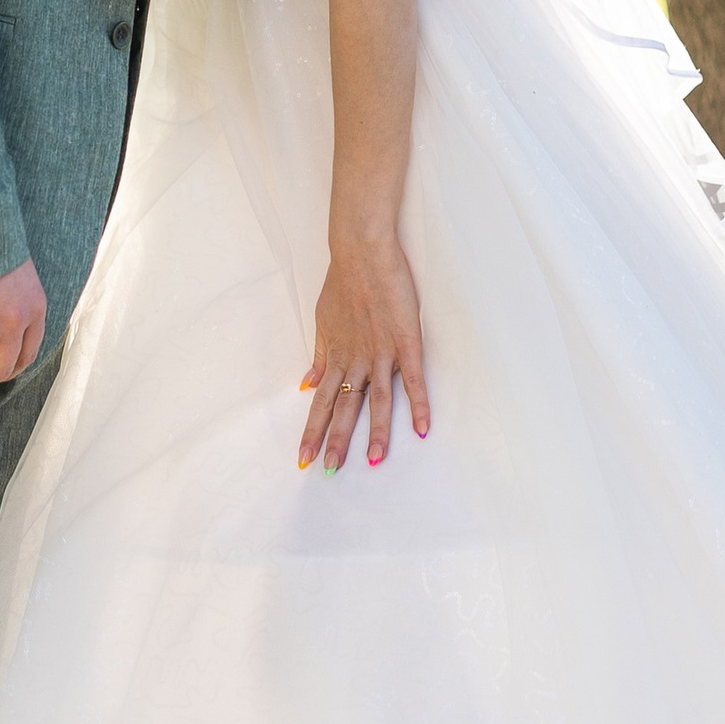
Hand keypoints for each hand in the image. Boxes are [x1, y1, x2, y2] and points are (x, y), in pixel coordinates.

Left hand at [300, 235, 428, 469]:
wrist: (363, 252)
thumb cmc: (343, 283)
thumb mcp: (323, 321)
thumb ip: (320, 355)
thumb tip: (306, 385)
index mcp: (337, 356)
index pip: (323, 402)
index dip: (314, 431)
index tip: (303, 458)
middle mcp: (356, 359)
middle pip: (346, 408)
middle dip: (336, 441)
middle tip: (329, 471)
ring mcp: (382, 352)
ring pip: (378, 401)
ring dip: (374, 432)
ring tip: (372, 462)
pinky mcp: (406, 342)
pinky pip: (413, 380)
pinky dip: (418, 405)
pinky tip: (421, 429)